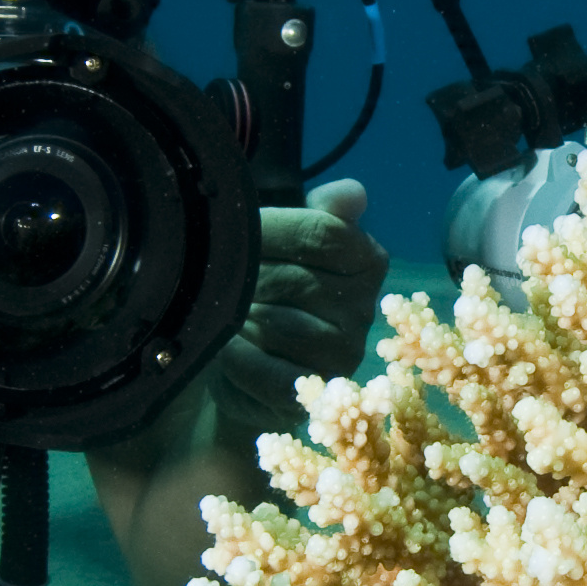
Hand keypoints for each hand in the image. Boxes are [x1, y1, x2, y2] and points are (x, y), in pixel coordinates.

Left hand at [205, 178, 389, 430]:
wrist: (242, 361)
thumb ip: (319, 213)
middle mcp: (365, 307)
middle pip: (291, 278)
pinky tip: (225, 349)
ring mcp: (345, 354)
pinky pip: (267, 372)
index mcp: (367, 259)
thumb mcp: (286, 242)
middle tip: (220, 281)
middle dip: (244, 278)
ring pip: (275, 324)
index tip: (234, 234)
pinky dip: (237, 359)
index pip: (321, 232)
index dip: (267, 231)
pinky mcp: (315, 393)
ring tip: (223, 315)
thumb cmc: (264, 290)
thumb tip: (352, 192)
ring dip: (237, 319)